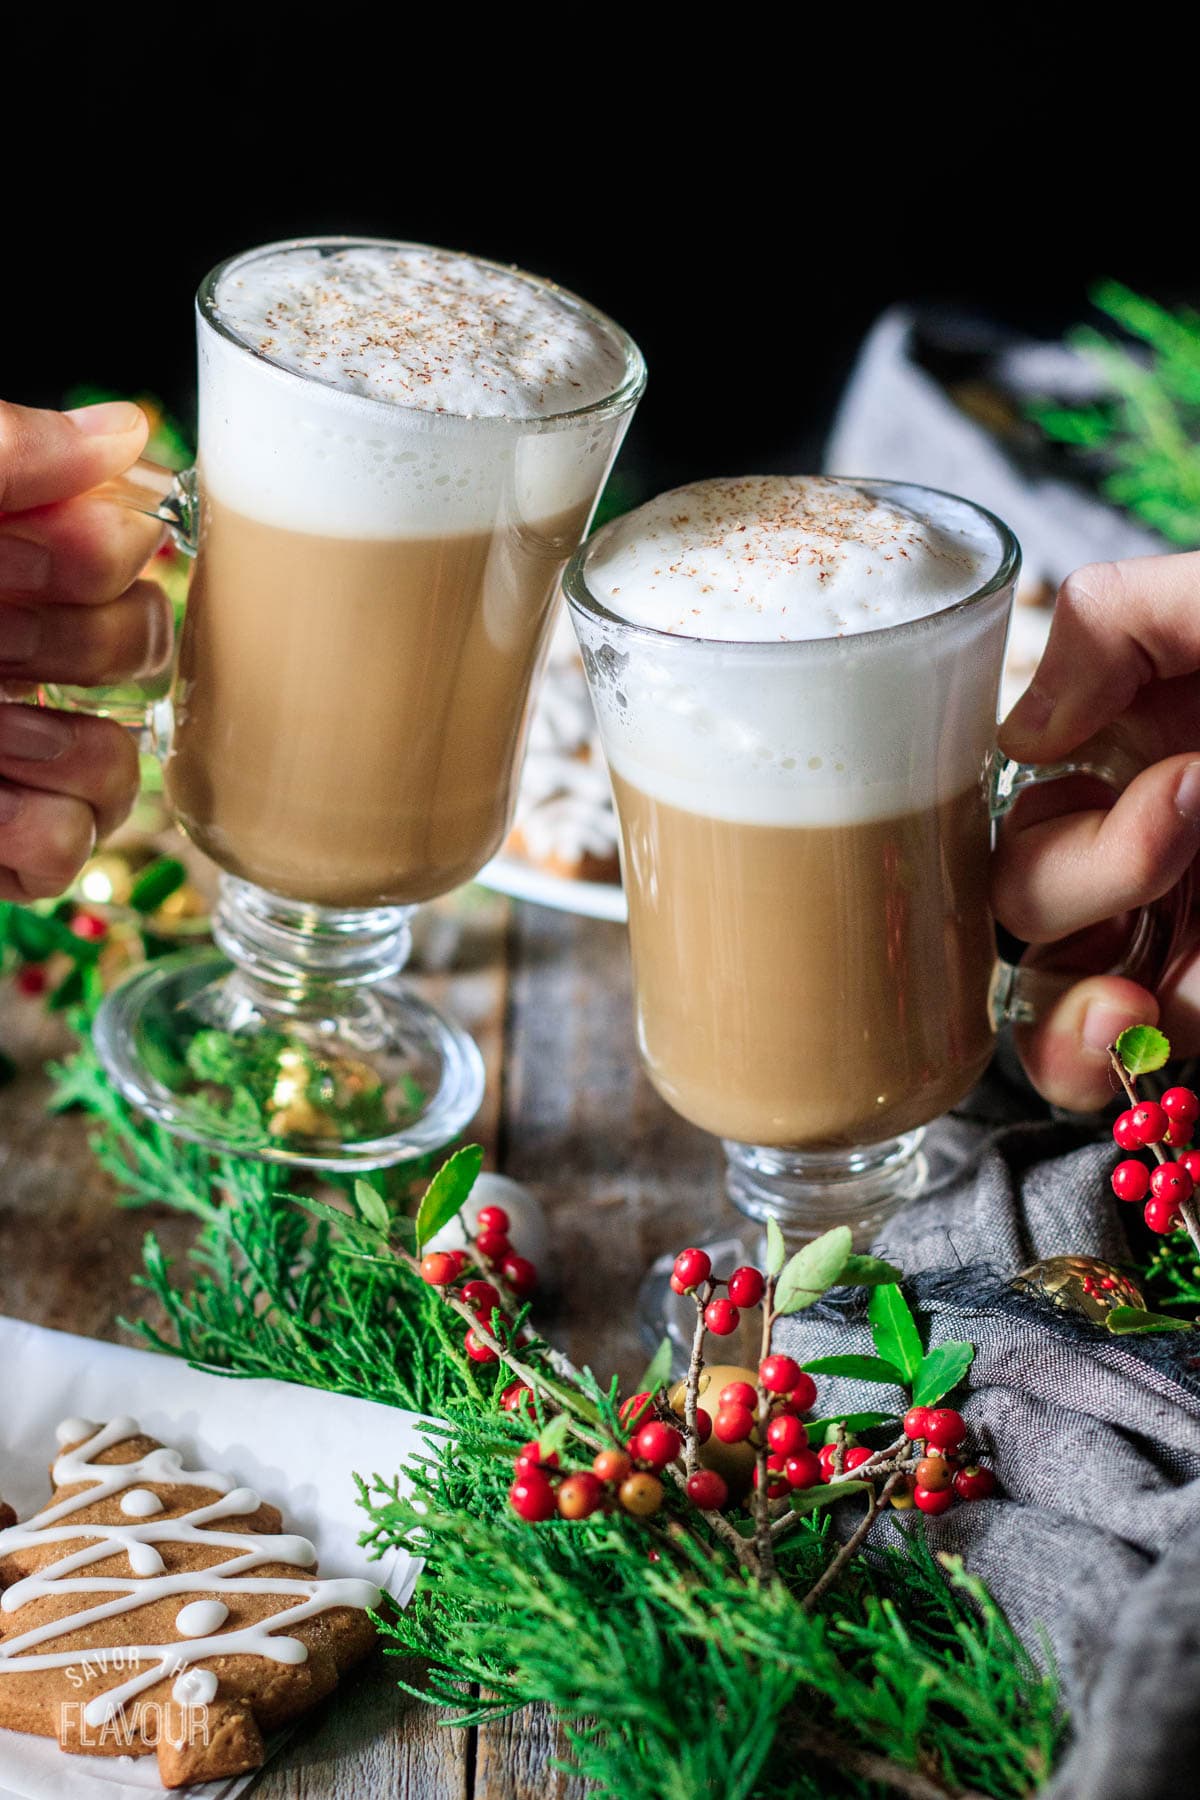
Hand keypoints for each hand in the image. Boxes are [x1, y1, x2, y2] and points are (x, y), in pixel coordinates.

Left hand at [0, 399, 170, 899]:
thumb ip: (6, 453)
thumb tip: (129, 431)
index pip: (120, 544)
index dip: (91, 554)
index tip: (14, 557)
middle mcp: (6, 653)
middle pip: (145, 650)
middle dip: (73, 647)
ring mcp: (5, 756)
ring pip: (126, 760)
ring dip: (52, 747)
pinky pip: (76, 850)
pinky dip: (40, 835)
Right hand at [992, 554, 1199, 1108]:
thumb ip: (1115, 621)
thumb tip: (1021, 728)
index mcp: (1151, 740)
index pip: (1021, 793)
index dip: (1032, 798)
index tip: (1102, 767)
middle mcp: (1159, 841)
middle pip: (1024, 900)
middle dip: (1087, 872)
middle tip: (1194, 816)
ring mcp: (1189, 929)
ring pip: (1056, 1000)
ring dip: (1068, 1012)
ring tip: (1134, 1004)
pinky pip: (1134, 1049)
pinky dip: (1122, 1048)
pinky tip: (1159, 1021)